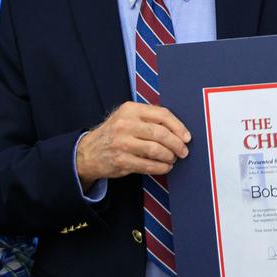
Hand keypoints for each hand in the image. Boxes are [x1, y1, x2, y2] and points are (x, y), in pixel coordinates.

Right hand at [75, 101, 190, 187]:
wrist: (89, 151)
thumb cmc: (114, 133)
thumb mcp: (127, 117)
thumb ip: (149, 118)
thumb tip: (179, 130)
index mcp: (130, 109)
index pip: (162, 115)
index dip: (178, 127)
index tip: (187, 137)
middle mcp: (125, 124)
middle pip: (160, 134)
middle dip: (176, 144)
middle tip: (183, 151)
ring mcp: (122, 143)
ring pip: (155, 150)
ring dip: (169, 157)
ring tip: (173, 159)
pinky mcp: (121, 160)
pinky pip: (147, 165)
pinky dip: (160, 167)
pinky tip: (165, 167)